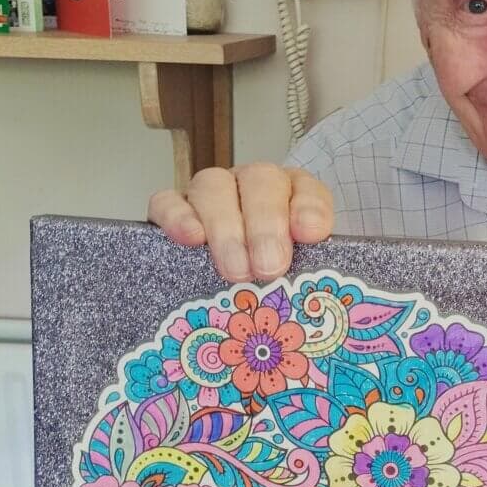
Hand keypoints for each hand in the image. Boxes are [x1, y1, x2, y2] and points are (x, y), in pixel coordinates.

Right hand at [148, 164, 333, 281]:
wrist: (227, 304)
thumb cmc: (274, 284)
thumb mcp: (301, 277)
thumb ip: (316, 272)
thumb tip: (320, 270)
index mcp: (293, 196)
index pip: (305, 188)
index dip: (308, 207)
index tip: (310, 234)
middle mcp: (252, 187)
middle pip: (260, 182)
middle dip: (266, 226)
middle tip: (269, 268)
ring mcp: (211, 195)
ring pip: (213, 187)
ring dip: (226, 228)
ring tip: (236, 271)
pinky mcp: (171, 210)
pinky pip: (166, 201)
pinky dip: (177, 216)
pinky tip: (191, 239)